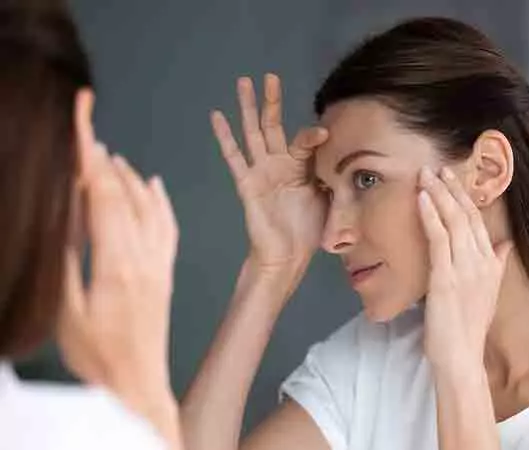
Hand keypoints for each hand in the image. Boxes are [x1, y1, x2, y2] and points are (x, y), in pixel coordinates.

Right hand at [57, 127, 178, 424]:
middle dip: (103, 162)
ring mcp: (158, 265)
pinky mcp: (165, 274)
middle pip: (124, 197)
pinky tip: (154, 185)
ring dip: (129, 178)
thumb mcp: (67, 311)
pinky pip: (168, 228)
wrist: (137, 383)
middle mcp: (144, 258)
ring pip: (149, 208)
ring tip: (111, 157)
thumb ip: (67, 261)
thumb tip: (64, 218)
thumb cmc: (97, 355)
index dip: (90, 160)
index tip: (82, 128)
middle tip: (87, 134)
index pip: (102, 198)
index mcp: (116, 264)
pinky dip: (161, 202)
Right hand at [211, 74, 328, 270]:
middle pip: (273, 126)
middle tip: (269, 76)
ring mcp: (261, 172)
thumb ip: (333, 175)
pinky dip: (225, 137)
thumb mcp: (330, 199)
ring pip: (252, 133)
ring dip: (247, 108)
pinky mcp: (247, 184)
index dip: (313, 136)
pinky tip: (217, 116)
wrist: (288, 256)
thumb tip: (347, 158)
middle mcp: (279, 165)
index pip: (304, 141)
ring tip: (243, 82)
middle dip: (271, 101)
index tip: (324, 133)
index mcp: (300, 168)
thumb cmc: (308, 231)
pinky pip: (234, 156)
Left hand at [417, 166, 512, 372]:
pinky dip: (430, 215)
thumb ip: (498, 264)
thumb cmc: (469, 327)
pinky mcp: (445, 277)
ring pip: (453, 221)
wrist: (462, 356)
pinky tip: (422, 198)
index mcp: (491, 264)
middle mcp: (481, 262)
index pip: (478, 221)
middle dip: (451, 188)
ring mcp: (464, 269)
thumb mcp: (489, 293)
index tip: (454, 178)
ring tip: (426, 174)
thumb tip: (505, 243)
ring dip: (438, 194)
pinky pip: (438, 238)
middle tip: (438, 167)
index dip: (465, 197)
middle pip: (466, 215)